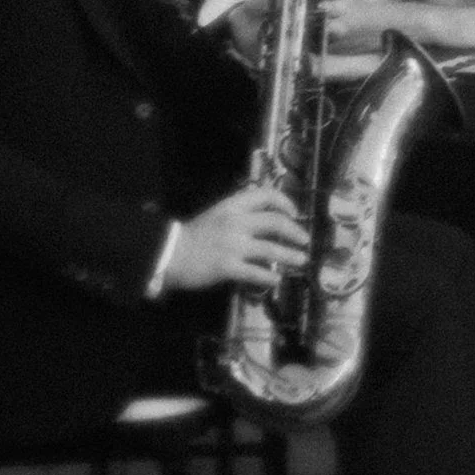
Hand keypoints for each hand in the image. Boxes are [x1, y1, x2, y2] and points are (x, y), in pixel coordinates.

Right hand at [163, 181, 308, 290]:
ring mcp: (233, 245)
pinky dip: (269, 277)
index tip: (295, 213)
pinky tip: (276, 280)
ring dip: (291, 255)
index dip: (285, 202)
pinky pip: (256, 272)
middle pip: (276, 222)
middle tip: (305, 240)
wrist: (169, 253)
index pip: (266, 194)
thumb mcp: (217, 214)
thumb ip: (240, 213)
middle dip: (295, 231)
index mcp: (232, 205)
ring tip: (302, 261)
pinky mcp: (227, 267)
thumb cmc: (194, 235)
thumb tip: (267, 217)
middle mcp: (236, 222)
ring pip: (272, 249)